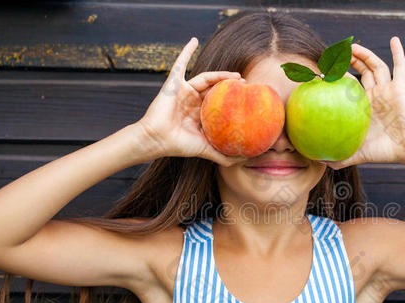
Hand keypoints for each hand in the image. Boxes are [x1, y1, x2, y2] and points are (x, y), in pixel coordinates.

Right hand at [137, 36, 246, 165]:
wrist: (157, 139)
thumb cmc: (178, 145)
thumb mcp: (205, 149)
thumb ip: (221, 155)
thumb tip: (242, 160)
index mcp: (199, 114)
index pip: (219, 103)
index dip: (232, 100)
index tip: (247, 99)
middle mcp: (193, 102)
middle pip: (215, 89)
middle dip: (230, 86)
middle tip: (246, 86)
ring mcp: (184, 92)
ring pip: (205, 78)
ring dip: (220, 75)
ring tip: (236, 76)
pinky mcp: (174, 84)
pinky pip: (180, 64)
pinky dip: (186, 51)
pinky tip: (194, 40)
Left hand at [323, 37, 404, 169]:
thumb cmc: (386, 152)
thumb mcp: (359, 154)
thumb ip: (341, 158)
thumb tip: (320, 163)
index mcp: (364, 107)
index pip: (349, 86)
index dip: (338, 78)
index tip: (324, 72)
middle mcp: (375, 95)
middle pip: (361, 72)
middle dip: (350, 61)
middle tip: (337, 53)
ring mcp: (388, 90)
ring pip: (375, 66)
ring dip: (365, 54)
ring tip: (353, 46)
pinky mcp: (401, 88)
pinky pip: (400, 67)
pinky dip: (398, 53)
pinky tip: (394, 39)